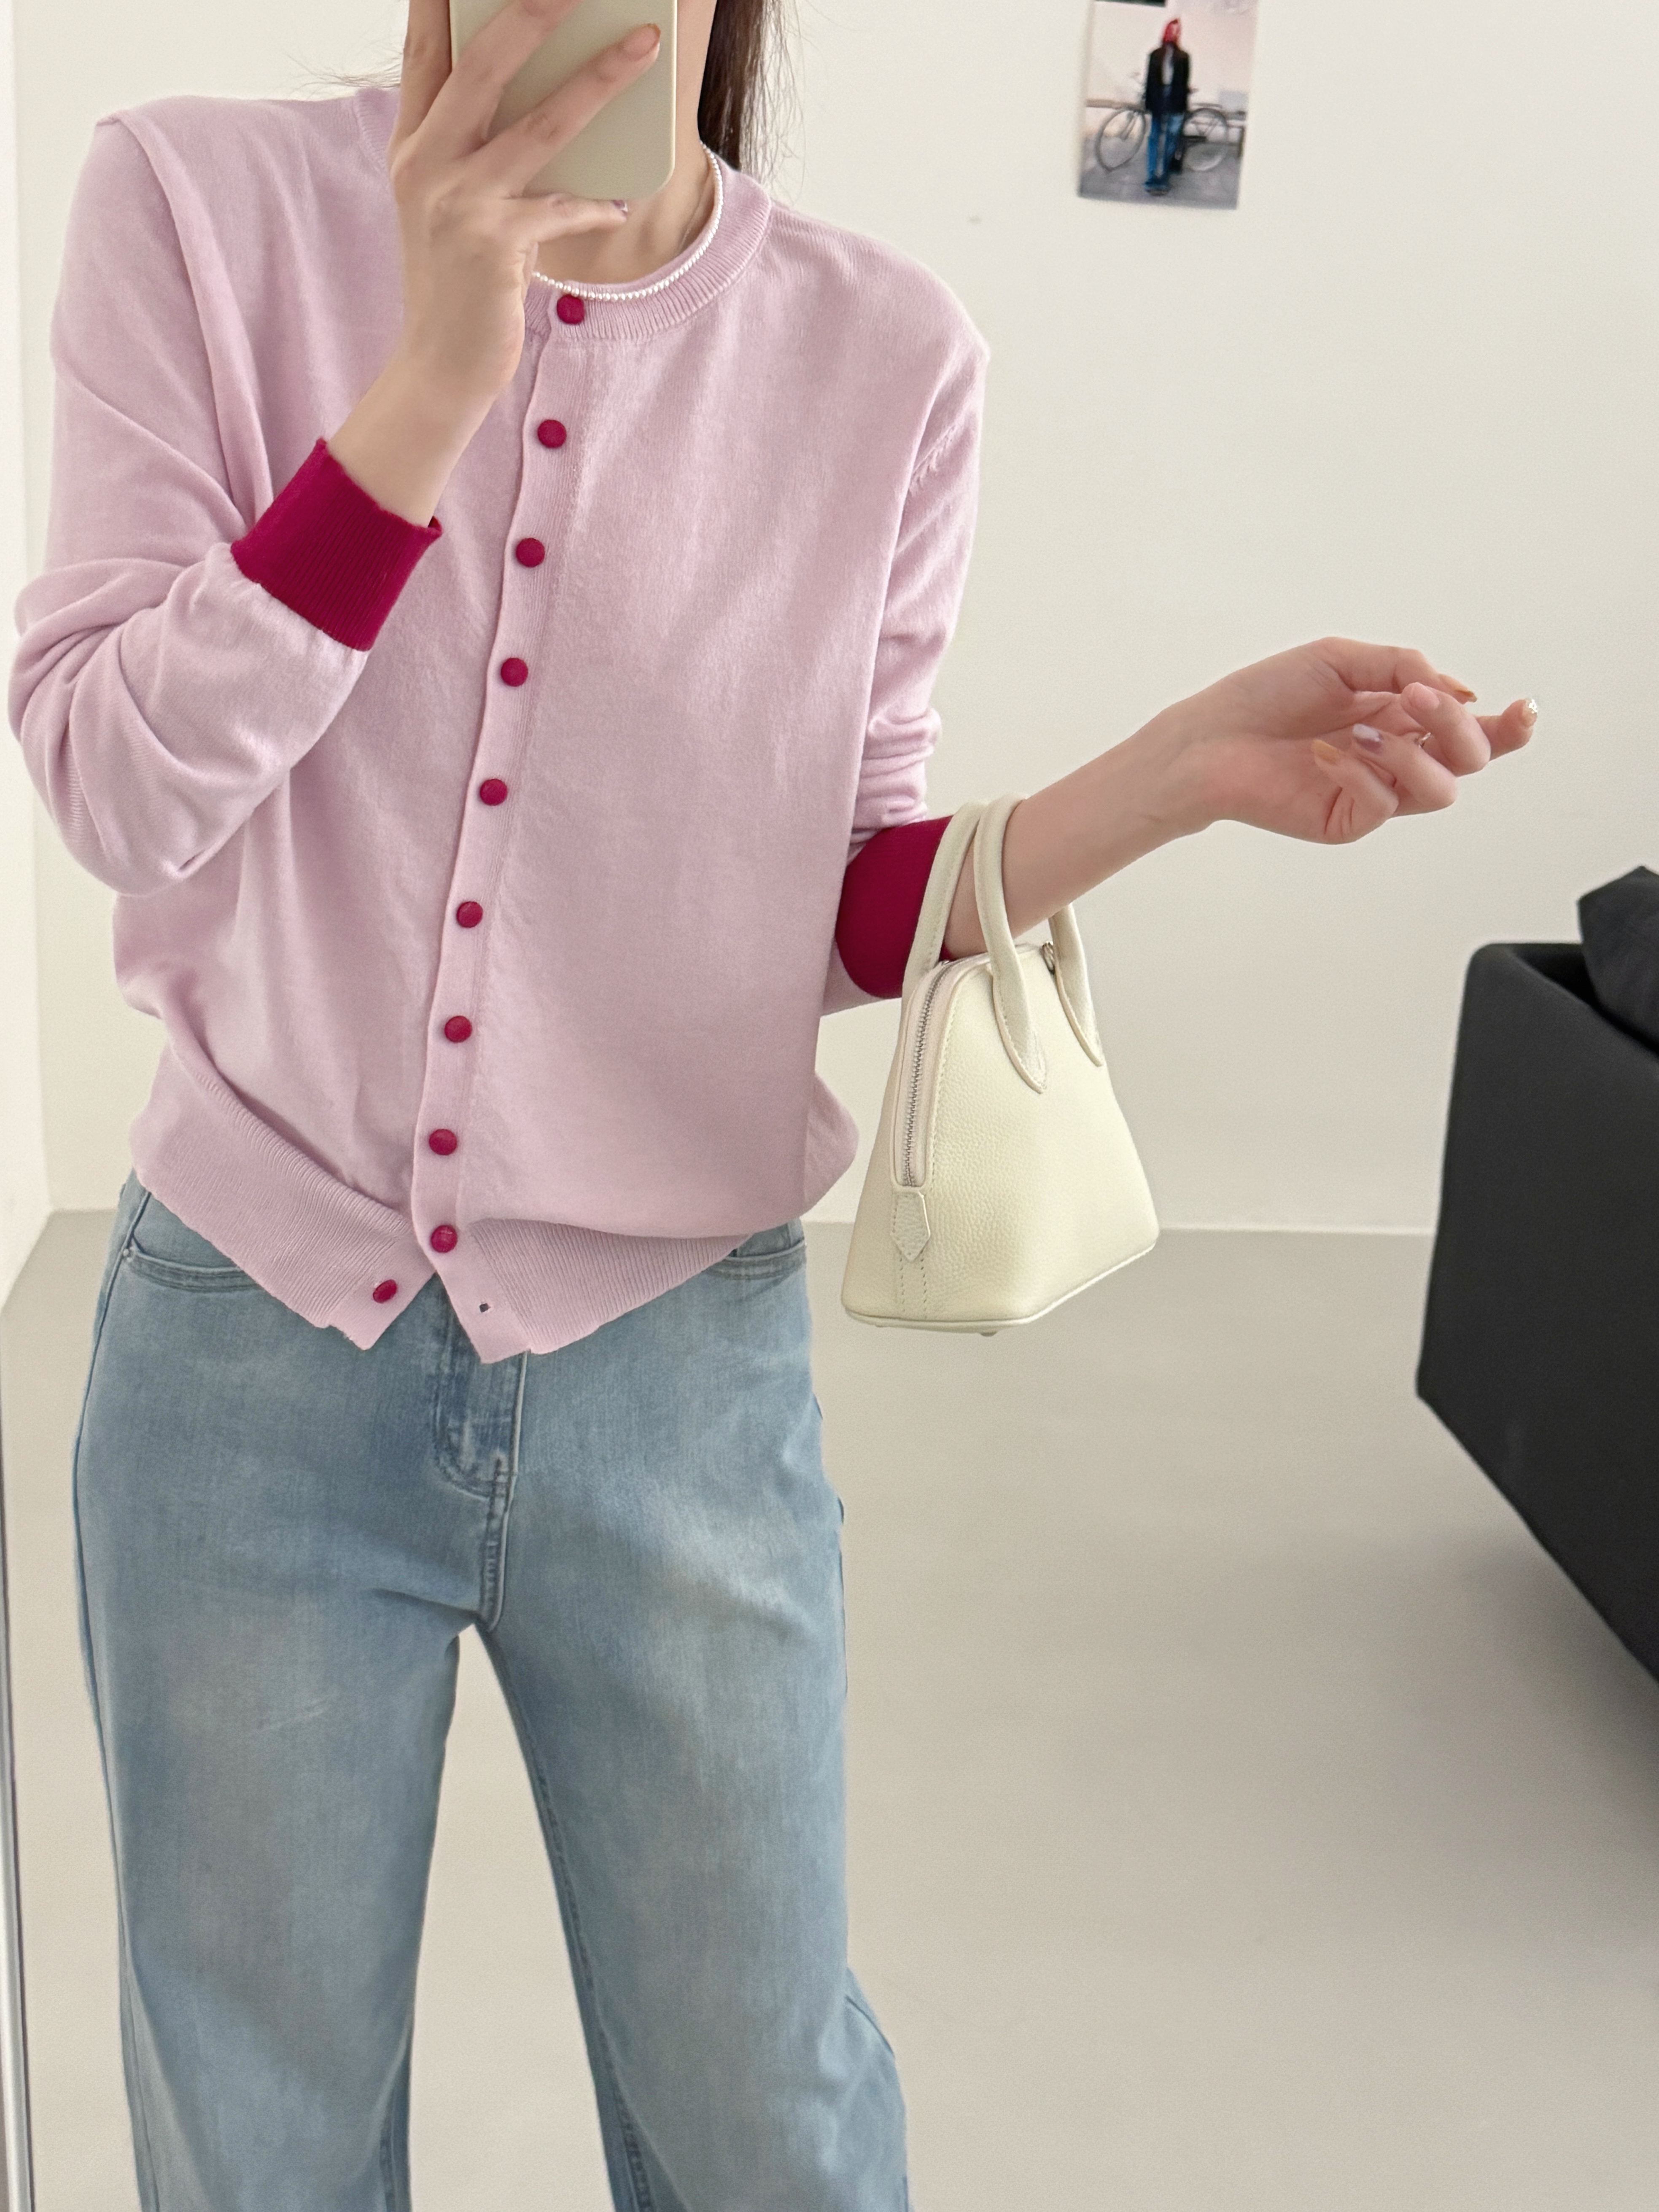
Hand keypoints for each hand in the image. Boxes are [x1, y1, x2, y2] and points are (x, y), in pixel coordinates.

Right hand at [386, 0, 661, 418]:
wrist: (440, 365)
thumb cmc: (456, 282)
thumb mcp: (451, 204)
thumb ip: (477, 149)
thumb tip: (544, 98)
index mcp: (413, 146)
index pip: (425, 52)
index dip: (442, 2)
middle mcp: (427, 164)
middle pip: (482, 65)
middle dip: (533, 13)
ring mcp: (458, 203)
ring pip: (540, 125)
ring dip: (598, 82)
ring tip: (642, 47)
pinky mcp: (494, 245)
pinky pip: (562, 207)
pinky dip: (595, 205)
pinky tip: (615, 203)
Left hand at [1161, 638, 1536, 845]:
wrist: (1210, 735)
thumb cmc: (1268, 693)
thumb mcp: (1343, 659)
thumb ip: (1404, 666)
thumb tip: (1461, 691)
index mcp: (1404, 716)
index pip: (1472, 729)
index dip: (1509, 726)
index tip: (1524, 709)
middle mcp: (1398, 756)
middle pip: (1470, 759)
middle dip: (1458, 727)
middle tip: (1419, 700)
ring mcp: (1376, 792)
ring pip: (1440, 790)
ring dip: (1413, 752)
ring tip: (1364, 730)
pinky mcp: (1347, 820)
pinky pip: (1384, 804)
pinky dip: (1363, 773)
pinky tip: (1327, 755)